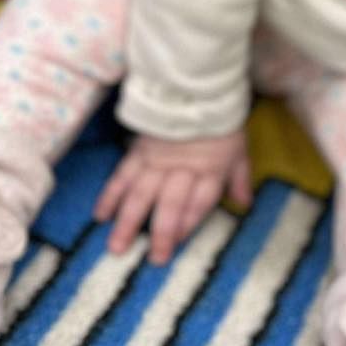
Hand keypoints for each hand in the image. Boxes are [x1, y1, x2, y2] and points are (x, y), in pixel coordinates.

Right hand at [93, 129, 250, 264]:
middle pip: (171, 203)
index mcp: (210, 168)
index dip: (190, 222)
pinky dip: (110, 195)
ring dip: (128, 221)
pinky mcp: (138, 150)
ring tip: (117, 247)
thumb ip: (240, 177)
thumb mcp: (239, 147)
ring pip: (141, 193)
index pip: (200, 200)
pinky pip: (122, 174)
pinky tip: (101, 215)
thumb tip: (245, 204)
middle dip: (162, 232)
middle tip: (154, 259)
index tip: (179, 242)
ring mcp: (157, 160)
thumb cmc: (220, 122)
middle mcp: (182, 168)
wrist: (195, 87)